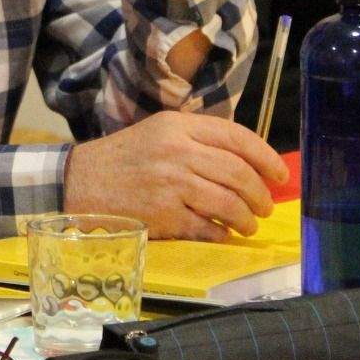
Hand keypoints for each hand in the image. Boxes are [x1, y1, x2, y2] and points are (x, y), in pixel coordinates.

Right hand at [63, 111, 288, 239]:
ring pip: (228, 203)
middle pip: (238, 172)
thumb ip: (199, 140)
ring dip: (246, 218)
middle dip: (260, 194)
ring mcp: (171, 185)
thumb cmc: (123, 157)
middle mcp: (177, 152)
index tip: (279, 174)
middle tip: (265, 206)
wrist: (80, 182)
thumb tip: (247, 162)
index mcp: (178, 126)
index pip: (236, 137)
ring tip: (248, 224)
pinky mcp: (163, 215)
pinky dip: (221, 233)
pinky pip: (207, 227)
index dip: (265, 157)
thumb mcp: (159, 131)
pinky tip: (223, 233)